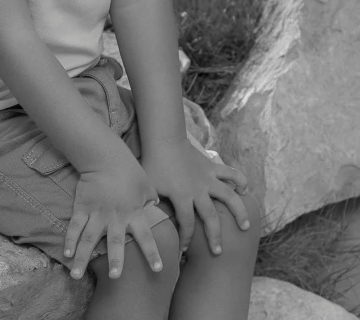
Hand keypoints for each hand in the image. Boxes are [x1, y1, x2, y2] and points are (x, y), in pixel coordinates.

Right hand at [64, 157, 163, 279]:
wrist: (105, 156)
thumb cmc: (129, 171)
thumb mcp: (146, 185)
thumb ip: (151, 200)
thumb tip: (157, 208)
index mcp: (134, 213)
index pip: (146, 236)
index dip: (152, 253)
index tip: (158, 269)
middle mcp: (116, 216)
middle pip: (116, 242)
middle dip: (116, 260)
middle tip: (116, 277)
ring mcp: (97, 213)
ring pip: (89, 239)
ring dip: (83, 257)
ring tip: (75, 275)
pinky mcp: (82, 207)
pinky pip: (75, 226)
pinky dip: (70, 240)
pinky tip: (66, 254)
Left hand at [141, 139, 249, 255]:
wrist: (165, 140)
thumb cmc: (153, 164)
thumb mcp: (149, 187)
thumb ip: (150, 205)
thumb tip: (148, 222)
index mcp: (181, 196)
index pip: (187, 224)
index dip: (186, 239)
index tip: (183, 250)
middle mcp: (198, 190)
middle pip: (210, 217)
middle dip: (215, 237)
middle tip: (218, 252)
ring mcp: (208, 178)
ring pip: (228, 196)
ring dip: (239, 212)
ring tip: (245, 226)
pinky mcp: (213, 167)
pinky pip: (231, 173)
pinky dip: (240, 180)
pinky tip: (244, 191)